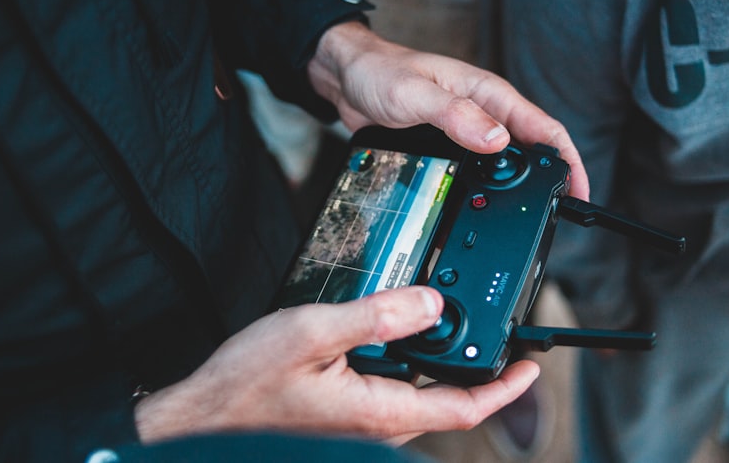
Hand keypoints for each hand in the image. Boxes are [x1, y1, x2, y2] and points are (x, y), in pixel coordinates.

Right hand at [134, 286, 539, 444]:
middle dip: (470, 365)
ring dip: (430, 360)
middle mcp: (375, 425)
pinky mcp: (341, 414)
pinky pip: (385, 389)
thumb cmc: (244, 387)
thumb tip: (429, 303)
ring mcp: (357, 423)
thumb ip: (375, 316)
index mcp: (380, 412)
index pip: (462, 407)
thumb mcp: (312, 333)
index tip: (528, 365)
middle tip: (486, 326)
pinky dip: (398, 360)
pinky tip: (380, 331)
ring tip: (433, 318)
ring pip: (413, 392)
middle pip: (443, 399)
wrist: (200, 419)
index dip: (504, 388)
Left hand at [307, 22, 588, 199]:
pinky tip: (486, 207)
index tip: (579, 191)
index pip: (543, 128)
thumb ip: (456, 115)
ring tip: (527, 218)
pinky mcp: (450, 144)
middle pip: (532, 150)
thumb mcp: (416, 95)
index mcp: (488, 93)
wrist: (347, 77)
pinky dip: (489, 188)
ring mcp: (468, 129)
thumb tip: (498, 141)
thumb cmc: (380, 73)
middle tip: (560, 215)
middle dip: (551, 181)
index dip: (568, 160)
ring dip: (519, 187)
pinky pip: (479, 169)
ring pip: (506, 163)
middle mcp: (485, 111)